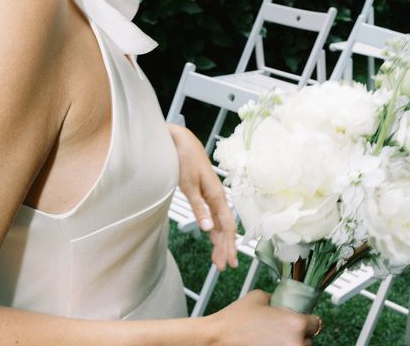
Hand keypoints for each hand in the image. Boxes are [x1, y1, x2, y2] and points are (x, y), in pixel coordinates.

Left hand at [167, 123, 237, 270]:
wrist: (181, 141)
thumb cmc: (184, 160)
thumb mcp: (188, 184)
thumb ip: (198, 207)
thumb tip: (208, 228)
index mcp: (217, 195)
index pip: (227, 226)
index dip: (228, 245)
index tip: (228, 262)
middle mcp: (218, 197)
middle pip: (226, 227)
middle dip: (225, 248)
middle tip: (223, 267)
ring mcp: (213, 196)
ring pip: (220, 223)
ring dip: (220, 241)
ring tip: (218, 259)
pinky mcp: (206, 194)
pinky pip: (214, 216)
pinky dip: (214, 229)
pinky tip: (213, 237)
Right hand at [203, 290, 322, 345]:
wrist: (217, 339)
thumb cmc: (235, 320)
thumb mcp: (258, 297)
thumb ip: (277, 299)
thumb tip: (283, 303)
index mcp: (294, 323)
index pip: (315, 323)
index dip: (307, 320)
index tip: (302, 320)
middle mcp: (295, 343)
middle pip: (308, 340)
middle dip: (297, 335)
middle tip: (280, 330)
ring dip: (290, 344)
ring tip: (272, 340)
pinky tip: (267, 344)